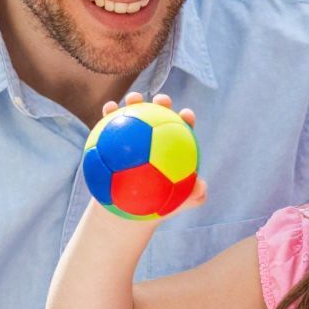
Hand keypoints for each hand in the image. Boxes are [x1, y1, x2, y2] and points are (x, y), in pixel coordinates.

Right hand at [99, 92, 207, 212]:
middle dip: (163, 102)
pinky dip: (109, 114)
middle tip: (161, 101)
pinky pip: (109, 125)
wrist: (126, 210)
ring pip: (135, 114)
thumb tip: (201, 187)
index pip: (183, 129)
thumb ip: (193, 196)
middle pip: (161, 115)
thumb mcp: (175, 204)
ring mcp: (133, 136)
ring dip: (135, 101)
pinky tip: (108, 108)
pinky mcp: (112, 139)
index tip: (186, 115)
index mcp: (172, 147)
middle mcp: (153, 138)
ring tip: (133, 98)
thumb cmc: (155, 206)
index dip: (186, 119)